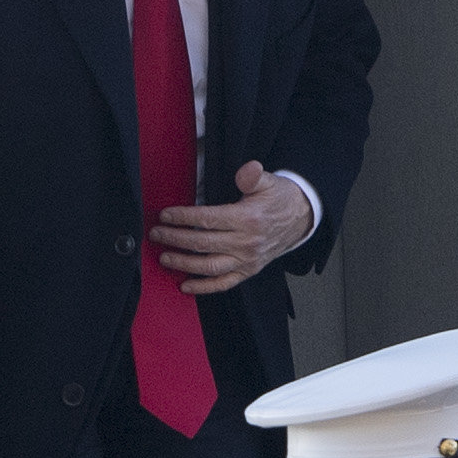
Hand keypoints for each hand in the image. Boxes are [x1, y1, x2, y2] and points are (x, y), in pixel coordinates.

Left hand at [153, 163, 314, 294]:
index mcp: (248, 220)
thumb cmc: (280, 199)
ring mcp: (247, 261)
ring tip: (164, 257)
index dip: (183, 217)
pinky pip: (223, 283)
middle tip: (156, 234)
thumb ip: (253, 176)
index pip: (208, 220)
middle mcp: (246, 243)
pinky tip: (185, 285)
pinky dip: (203, 287)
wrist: (301, 219)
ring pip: (209, 266)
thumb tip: (248, 170)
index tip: (165, 215)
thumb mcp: (269, 181)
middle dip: (175, 239)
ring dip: (183, 263)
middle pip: (203, 243)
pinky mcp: (248, 271)